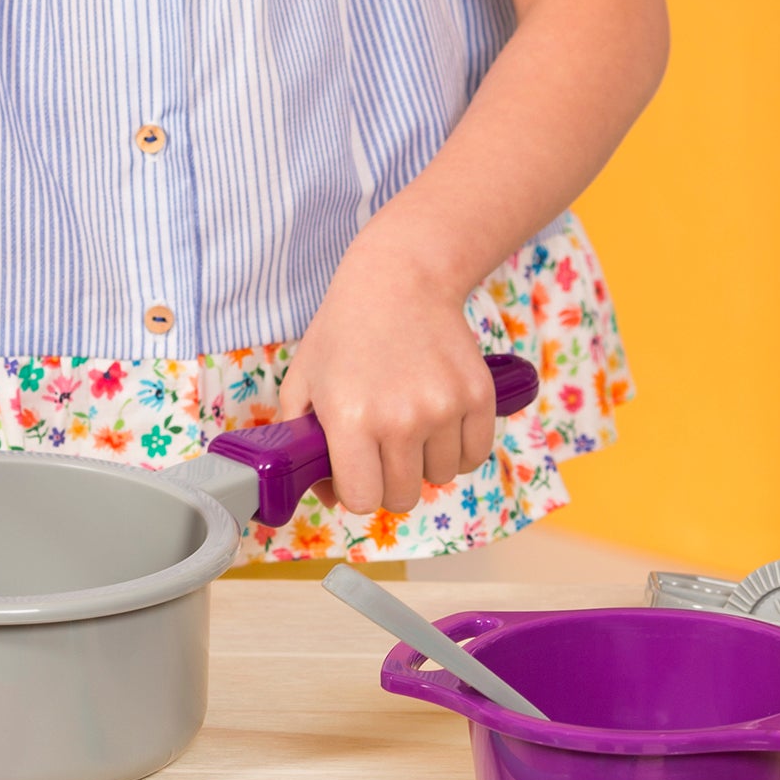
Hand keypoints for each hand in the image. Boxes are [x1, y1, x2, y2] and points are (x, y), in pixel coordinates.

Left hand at [279, 230, 498, 515]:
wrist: (399, 279)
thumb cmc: (344, 331)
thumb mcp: (302, 380)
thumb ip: (301, 440)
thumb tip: (329, 492)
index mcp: (350, 420)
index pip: (361, 500)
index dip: (355, 489)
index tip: (355, 469)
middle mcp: (400, 421)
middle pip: (402, 497)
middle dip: (388, 480)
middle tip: (382, 447)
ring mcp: (444, 409)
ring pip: (440, 477)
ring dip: (424, 461)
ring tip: (410, 423)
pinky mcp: (478, 397)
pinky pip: (473, 456)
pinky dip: (457, 449)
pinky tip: (439, 421)